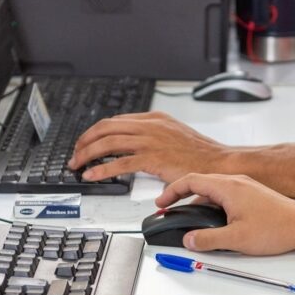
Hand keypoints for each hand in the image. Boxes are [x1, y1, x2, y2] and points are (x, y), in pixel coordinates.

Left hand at [68, 111, 227, 183]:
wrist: (219, 163)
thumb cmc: (201, 154)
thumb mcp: (174, 136)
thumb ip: (154, 138)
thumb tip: (135, 150)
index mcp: (154, 119)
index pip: (116, 121)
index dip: (96, 132)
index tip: (86, 143)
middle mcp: (150, 126)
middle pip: (106, 127)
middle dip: (85, 141)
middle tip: (75, 154)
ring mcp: (151, 141)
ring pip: (108, 143)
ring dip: (88, 154)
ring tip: (77, 165)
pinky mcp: (153, 158)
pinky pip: (120, 163)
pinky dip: (102, 169)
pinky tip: (92, 175)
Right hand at [155, 173, 294, 254]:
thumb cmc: (277, 229)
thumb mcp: (236, 239)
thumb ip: (207, 240)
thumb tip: (189, 240)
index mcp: (228, 187)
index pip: (190, 181)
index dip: (171, 192)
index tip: (160, 204)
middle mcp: (235, 182)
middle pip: (199, 183)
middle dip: (180, 197)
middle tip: (167, 211)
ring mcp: (245, 187)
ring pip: (212, 190)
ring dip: (197, 203)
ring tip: (188, 220)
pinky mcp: (252, 195)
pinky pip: (224, 195)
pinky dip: (211, 205)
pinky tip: (212, 222)